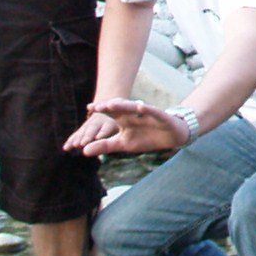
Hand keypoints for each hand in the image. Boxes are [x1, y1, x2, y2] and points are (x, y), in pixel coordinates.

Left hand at [66, 99, 188, 155]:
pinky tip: (141, 107)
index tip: (88, 108)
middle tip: (98, 106)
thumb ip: (104, 146)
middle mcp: (134, 114)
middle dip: (110, 107)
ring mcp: (147, 114)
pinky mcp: (161, 117)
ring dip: (124, 105)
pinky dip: (148, 109)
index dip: (100, 110)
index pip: (110, 113)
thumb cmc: (146, 138)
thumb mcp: (123, 144)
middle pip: (120, 108)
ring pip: (134, 108)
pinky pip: (154, 112)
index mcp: (124, 119)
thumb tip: (83, 151)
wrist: (171, 136)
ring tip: (112, 104)